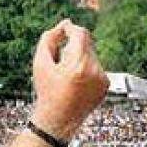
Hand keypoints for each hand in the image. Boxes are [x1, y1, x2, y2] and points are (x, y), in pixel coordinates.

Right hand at [30, 19, 108, 141]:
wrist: (58, 121)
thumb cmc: (46, 91)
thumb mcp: (40, 63)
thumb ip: (49, 39)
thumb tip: (63, 25)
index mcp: (78, 65)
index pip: (80, 34)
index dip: (70, 28)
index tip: (62, 29)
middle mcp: (94, 71)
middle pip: (87, 43)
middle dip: (73, 44)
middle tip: (59, 56)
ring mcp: (102, 79)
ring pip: (92, 54)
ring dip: (79, 56)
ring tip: (66, 74)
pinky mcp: (106, 85)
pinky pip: (97, 66)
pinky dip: (86, 68)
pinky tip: (75, 82)